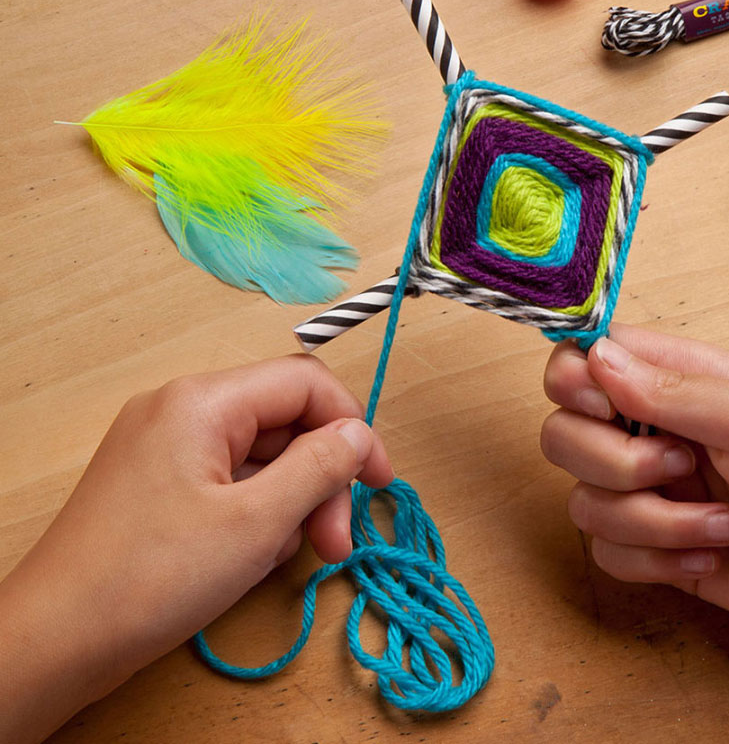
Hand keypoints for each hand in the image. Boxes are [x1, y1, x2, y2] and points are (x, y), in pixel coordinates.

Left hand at [0, 354, 392, 743]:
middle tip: (337, 542)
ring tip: (290, 554)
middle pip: (283, 421)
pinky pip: (228, 479)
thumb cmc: (153, 577)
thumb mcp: (257, 522)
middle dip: (320, 477)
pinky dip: (254, 511)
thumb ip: (319, 466)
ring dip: (291, 500)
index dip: (352, 425)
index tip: (378, 482)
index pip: (305, 382)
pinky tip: (251, 556)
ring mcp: (165, 445)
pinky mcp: (156, 482)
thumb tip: (358, 433)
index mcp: (204, 400)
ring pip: (259, 454)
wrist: (53, 642)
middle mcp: (183, 408)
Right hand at [541, 324, 728, 662]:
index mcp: (673, 382)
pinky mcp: (654, 549)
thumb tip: (595, 356)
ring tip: (720, 523)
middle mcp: (650, 432)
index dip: (575, 382)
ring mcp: (649, 492)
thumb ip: (666, 386)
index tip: (607, 408)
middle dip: (615, 462)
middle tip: (681, 465)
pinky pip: (607, 552)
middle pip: (563, 434)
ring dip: (653, 521)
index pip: (583, 360)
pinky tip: (712, 554)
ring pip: (583, 501)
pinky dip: (657, 559)